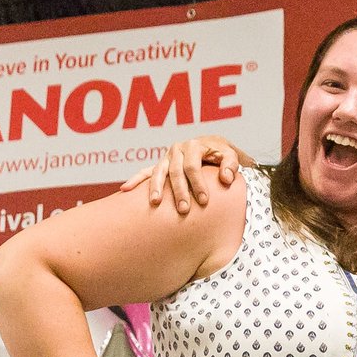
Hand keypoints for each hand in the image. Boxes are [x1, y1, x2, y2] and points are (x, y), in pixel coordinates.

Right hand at [119, 137, 248, 215]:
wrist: (212, 146)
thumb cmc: (222, 155)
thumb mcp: (231, 155)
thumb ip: (231, 165)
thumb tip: (226, 179)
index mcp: (194, 146)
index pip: (193, 167)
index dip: (198, 184)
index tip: (203, 201)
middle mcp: (178, 150)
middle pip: (175, 172)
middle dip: (179, 192)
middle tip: (183, 210)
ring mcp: (166, 158)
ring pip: (158, 172)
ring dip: (155, 188)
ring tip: (155, 203)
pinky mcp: (161, 165)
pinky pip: (145, 172)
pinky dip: (135, 180)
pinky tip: (125, 190)